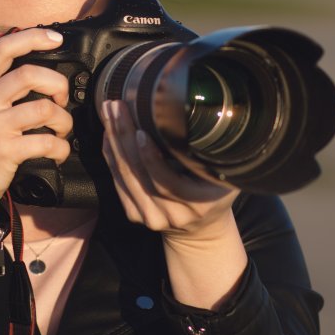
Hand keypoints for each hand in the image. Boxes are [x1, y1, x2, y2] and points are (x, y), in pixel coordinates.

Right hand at [0, 28, 72, 212]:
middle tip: (62, 100)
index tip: (56, 38)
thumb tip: (38, 74)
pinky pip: (46, 142)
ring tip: (61, 131)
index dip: (33, 37)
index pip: (3, 48)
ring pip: (45, 109)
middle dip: (58, 85)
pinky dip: (61, 148)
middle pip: (31, 74)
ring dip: (64, 121)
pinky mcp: (4, 150)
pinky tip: (58, 153)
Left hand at [100, 99, 238, 238]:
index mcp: (199, 202)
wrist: (201, 228)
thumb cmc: (215, 190)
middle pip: (140, 175)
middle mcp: (173, 214)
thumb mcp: (226, 175)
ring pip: (126, 176)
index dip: (151, 157)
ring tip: (110, 113)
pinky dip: (110, 156)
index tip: (141, 130)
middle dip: (125, 136)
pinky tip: (108, 134)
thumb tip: (211, 119)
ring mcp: (151, 217)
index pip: (168, 182)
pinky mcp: (135, 215)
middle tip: (118, 106)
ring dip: (114, 141)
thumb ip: (217, 155)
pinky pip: (117, 182)